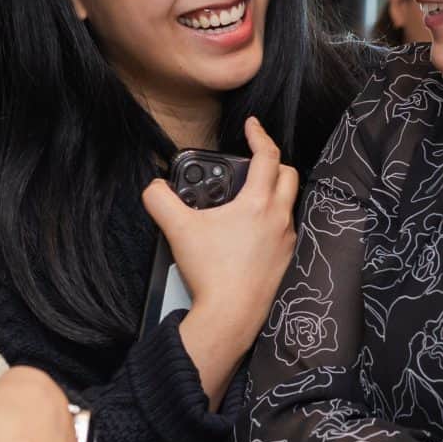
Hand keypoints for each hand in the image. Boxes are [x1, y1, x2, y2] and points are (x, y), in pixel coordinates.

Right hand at [139, 117, 300, 400]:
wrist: (230, 317)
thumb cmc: (210, 272)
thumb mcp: (177, 230)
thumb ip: (159, 200)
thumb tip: (153, 187)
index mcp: (258, 203)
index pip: (267, 156)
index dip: (259, 134)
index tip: (251, 125)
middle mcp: (279, 218)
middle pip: (289, 175)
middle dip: (273, 161)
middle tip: (253, 161)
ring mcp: (286, 241)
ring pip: (289, 204)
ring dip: (274, 192)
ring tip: (249, 196)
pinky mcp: (285, 261)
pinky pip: (285, 229)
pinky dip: (273, 220)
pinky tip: (252, 231)